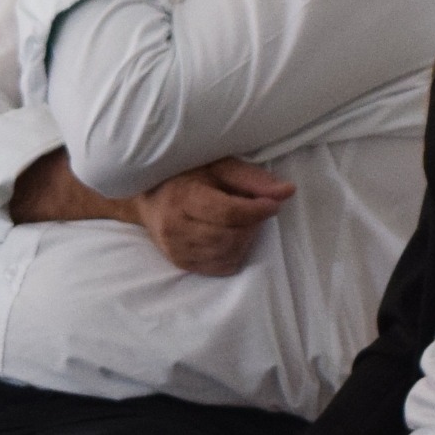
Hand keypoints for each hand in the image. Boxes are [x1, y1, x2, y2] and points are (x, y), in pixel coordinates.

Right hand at [131, 156, 292, 274]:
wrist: (147, 198)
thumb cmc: (185, 176)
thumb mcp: (218, 167)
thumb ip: (252, 180)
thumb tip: (287, 192)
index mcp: (182, 198)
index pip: (229, 213)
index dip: (257, 210)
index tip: (272, 204)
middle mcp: (175, 228)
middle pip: (231, 237)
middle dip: (252, 225)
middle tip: (256, 211)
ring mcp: (176, 250)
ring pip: (228, 254)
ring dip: (246, 240)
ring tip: (243, 222)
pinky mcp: (182, 264)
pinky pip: (221, 267)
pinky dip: (235, 253)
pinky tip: (232, 237)